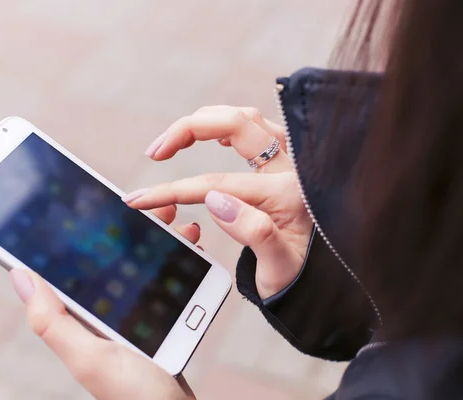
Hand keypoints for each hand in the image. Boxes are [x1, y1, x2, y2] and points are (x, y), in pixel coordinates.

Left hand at [9, 205, 198, 399]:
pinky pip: (163, 281)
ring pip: (141, 265)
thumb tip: (18, 273)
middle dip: (127, 227)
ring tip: (177, 220)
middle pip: (109, 259)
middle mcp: (103, 314)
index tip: (82, 199)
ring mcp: (132, 316)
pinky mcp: (158, 320)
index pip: (67, 267)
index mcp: (80, 319)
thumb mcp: (89, 357)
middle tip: (148, 204)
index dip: (70, 232)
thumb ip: (52, 319)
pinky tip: (190, 248)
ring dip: (157, 239)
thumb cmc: (135, 397)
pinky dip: (177, 261)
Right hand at [124, 106, 312, 298]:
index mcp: (287, 195)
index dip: (173, 189)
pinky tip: (212, 135)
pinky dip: (226, 124)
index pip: (216, 183)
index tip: (140, 199)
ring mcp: (289, 160)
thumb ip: (254, 234)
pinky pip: (254, 126)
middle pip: (235, 123)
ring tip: (172, 141)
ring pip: (245, 116)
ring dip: (205, 120)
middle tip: (155, 153)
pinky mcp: (284, 160)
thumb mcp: (278, 270)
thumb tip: (215, 200)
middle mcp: (290, 168)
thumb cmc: (296, 276)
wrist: (323, 277)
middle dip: (187, 130)